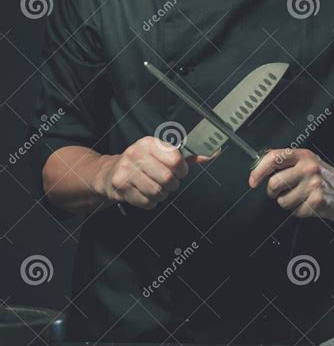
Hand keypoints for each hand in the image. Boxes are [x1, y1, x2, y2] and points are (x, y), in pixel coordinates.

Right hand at [97, 136, 219, 209]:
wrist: (110, 173)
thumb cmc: (141, 164)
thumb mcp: (161, 155)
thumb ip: (185, 157)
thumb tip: (211, 155)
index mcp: (149, 143)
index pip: (177, 160)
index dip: (182, 171)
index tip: (178, 173)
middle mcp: (136, 153)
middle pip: (168, 179)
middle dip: (171, 185)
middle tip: (166, 183)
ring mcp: (126, 170)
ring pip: (157, 192)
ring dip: (161, 195)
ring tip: (155, 188)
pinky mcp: (120, 186)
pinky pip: (147, 202)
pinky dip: (150, 202)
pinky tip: (143, 194)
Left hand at [248, 148, 333, 220]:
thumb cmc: (324, 175)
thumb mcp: (307, 160)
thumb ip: (286, 161)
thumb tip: (259, 165)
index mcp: (303, 155)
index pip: (273, 158)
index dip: (258, 170)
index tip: (253, 181)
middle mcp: (308, 167)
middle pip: (274, 183)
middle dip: (273, 192)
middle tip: (279, 192)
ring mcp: (314, 185)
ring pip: (283, 201)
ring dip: (287, 203)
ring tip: (300, 198)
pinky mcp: (318, 202)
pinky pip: (295, 212)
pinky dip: (299, 211)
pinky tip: (309, 204)